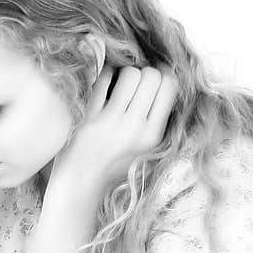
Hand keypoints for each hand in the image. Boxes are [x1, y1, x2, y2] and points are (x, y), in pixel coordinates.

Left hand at [51, 64, 177, 188]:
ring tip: (121, 85)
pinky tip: (107, 83)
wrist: (83, 179)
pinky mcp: (89, 115)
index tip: (154, 83)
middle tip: (137, 85)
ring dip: (126, 73)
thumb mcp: (148, 148)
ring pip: (130, 74)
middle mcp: (134, 127)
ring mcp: (110, 121)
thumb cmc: (116, 162)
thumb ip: (157, 119)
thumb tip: (163, 76)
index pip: (169, 86)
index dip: (163, 77)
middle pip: (151, 75)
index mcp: (153, 135)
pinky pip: (104, 78)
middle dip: (145, 74)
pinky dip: (107, 74)